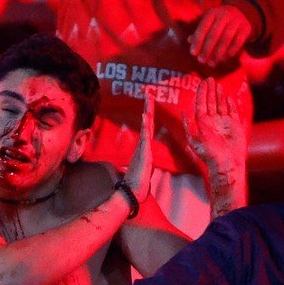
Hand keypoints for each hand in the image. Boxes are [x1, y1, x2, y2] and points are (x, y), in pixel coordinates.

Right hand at [123, 86, 157, 205]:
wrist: (133, 193)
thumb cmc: (138, 183)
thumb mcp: (145, 168)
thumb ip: (143, 160)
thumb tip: (141, 159)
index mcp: (144, 147)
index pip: (149, 127)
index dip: (149, 114)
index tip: (150, 101)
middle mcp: (143, 145)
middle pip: (147, 122)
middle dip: (148, 107)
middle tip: (149, 92)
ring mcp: (142, 148)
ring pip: (146, 126)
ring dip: (147, 112)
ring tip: (148, 98)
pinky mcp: (143, 154)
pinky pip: (145, 137)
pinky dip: (146, 126)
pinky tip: (146, 117)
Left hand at [181, 78, 246, 214]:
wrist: (226, 164)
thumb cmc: (209, 154)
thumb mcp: (194, 140)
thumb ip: (189, 125)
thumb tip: (182, 111)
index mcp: (202, 123)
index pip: (201, 104)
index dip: (202, 92)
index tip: (203, 82)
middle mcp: (213, 122)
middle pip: (211, 102)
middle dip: (210, 90)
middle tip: (210, 79)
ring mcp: (224, 123)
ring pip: (221, 105)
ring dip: (219, 95)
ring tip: (218, 85)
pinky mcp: (235, 126)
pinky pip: (232, 112)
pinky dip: (230, 104)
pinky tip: (228, 97)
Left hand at [189, 5, 251, 66]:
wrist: (242, 12)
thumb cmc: (220, 20)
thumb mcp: (210, 21)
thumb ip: (200, 31)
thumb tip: (189, 40)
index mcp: (212, 13)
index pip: (203, 28)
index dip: (197, 41)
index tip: (193, 53)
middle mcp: (224, 15)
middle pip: (214, 34)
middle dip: (207, 49)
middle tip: (202, 61)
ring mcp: (236, 21)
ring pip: (226, 39)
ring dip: (218, 53)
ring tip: (212, 63)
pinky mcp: (245, 28)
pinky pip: (238, 42)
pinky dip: (231, 51)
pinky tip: (224, 59)